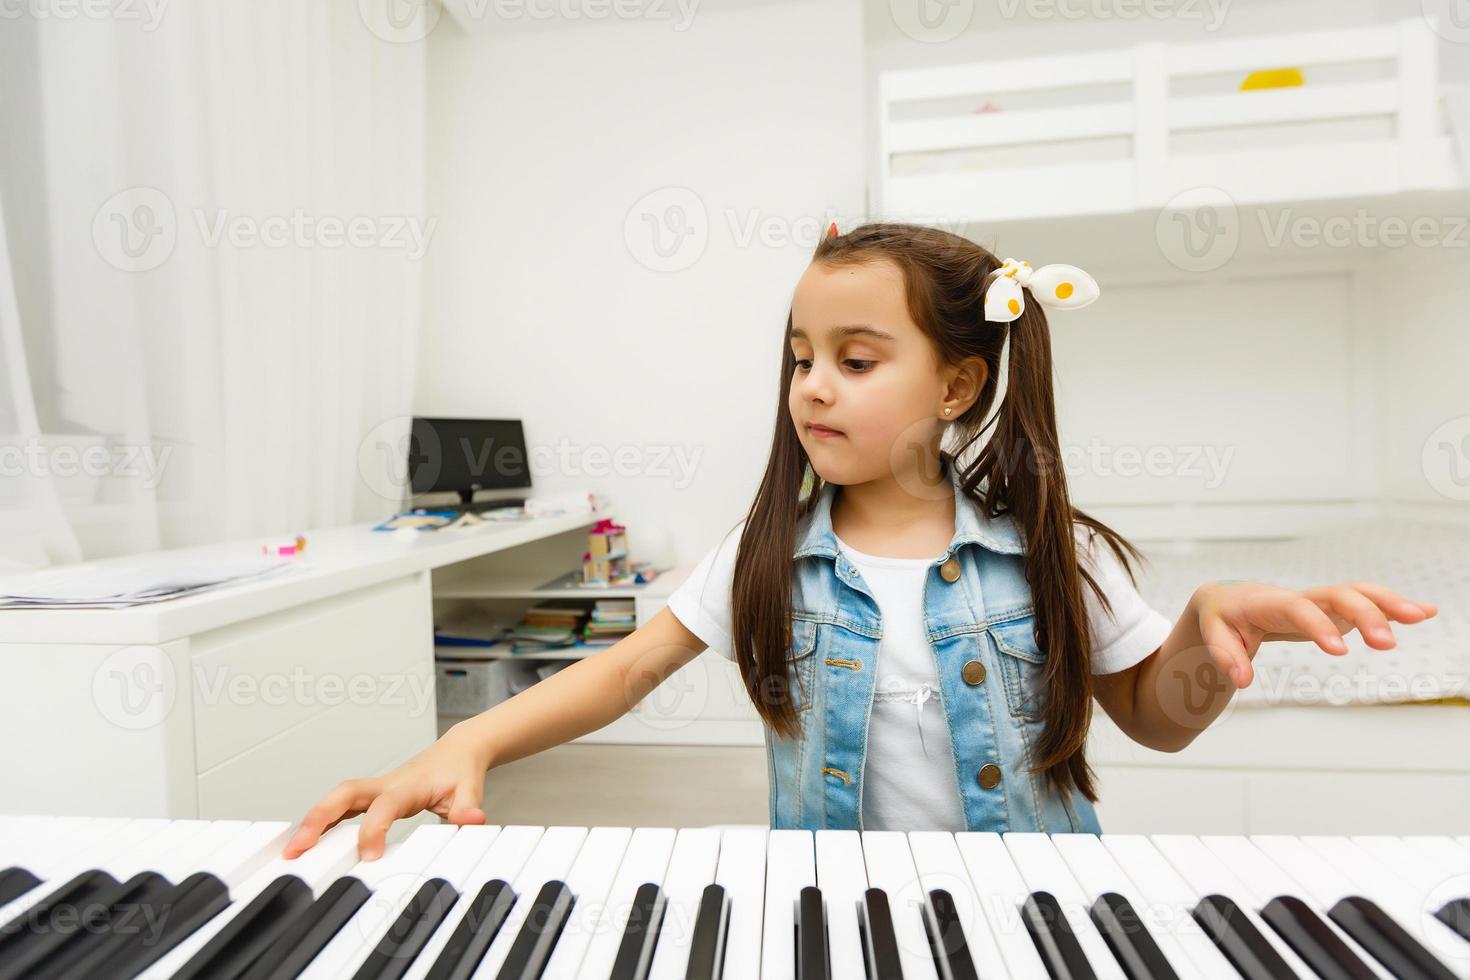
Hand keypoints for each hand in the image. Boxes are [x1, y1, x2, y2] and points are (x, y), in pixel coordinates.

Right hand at [282, 724, 490, 860]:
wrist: (457, 751)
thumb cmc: (459, 770)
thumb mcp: (470, 789)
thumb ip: (468, 808)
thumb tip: (473, 821)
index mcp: (407, 785)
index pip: (383, 806)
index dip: (373, 829)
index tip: (368, 856)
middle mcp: (385, 785)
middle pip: (343, 794)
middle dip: (318, 819)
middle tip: (298, 849)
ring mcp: (375, 790)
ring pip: (335, 800)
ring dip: (311, 822)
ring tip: (289, 851)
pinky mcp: (371, 797)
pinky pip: (340, 808)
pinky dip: (321, 822)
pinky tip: (306, 843)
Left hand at [1193, 580, 1437, 687]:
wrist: (1229, 599)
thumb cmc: (1221, 618)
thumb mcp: (1212, 634)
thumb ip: (1225, 656)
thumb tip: (1242, 680)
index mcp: (1267, 602)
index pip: (1298, 609)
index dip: (1319, 626)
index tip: (1340, 651)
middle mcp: (1298, 596)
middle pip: (1337, 595)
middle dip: (1364, 614)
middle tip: (1387, 644)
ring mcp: (1318, 601)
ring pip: (1357, 593)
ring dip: (1388, 603)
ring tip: (1421, 615)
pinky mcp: (1333, 609)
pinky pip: (1365, 602)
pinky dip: (1393, 605)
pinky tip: (1424, 611)